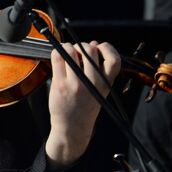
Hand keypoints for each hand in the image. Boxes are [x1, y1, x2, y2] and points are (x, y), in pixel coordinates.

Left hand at [45, 41, 119, 166]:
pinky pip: (58, 57)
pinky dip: (57, 52)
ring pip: (72, 50)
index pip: (114, 60)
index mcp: (105, 83)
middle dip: (83, 45)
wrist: (72, 128)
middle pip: (90, 49)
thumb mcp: (101, 89)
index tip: (99, 48)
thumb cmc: (86, 106)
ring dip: (69, 47)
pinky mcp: (60, 84)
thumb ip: (100, 69)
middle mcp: (92, 83)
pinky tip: (59, 57)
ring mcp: (75, 83)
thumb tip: (95, 44)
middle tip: (78, 52)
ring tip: (68, 54)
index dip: (107, 48)